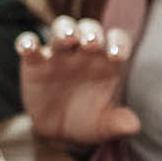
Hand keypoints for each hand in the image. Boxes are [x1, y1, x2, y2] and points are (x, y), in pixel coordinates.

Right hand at [16, 16, 139, 147]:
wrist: (58, 132)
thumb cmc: (87, 122)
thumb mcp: (104, 126)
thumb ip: (118, 123)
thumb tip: (134, 127)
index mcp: (107, 61)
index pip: (116, 41)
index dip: (118, 43)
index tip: (117, 56)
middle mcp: (84, 51)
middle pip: (89, 28)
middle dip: (91, 32)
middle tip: (91, 42)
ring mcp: (59, 54)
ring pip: (61, 28)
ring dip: (64, 29)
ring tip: (66, 38)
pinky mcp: (34, 62)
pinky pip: (29, 44)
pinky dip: (27, 42)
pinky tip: (28, 48)